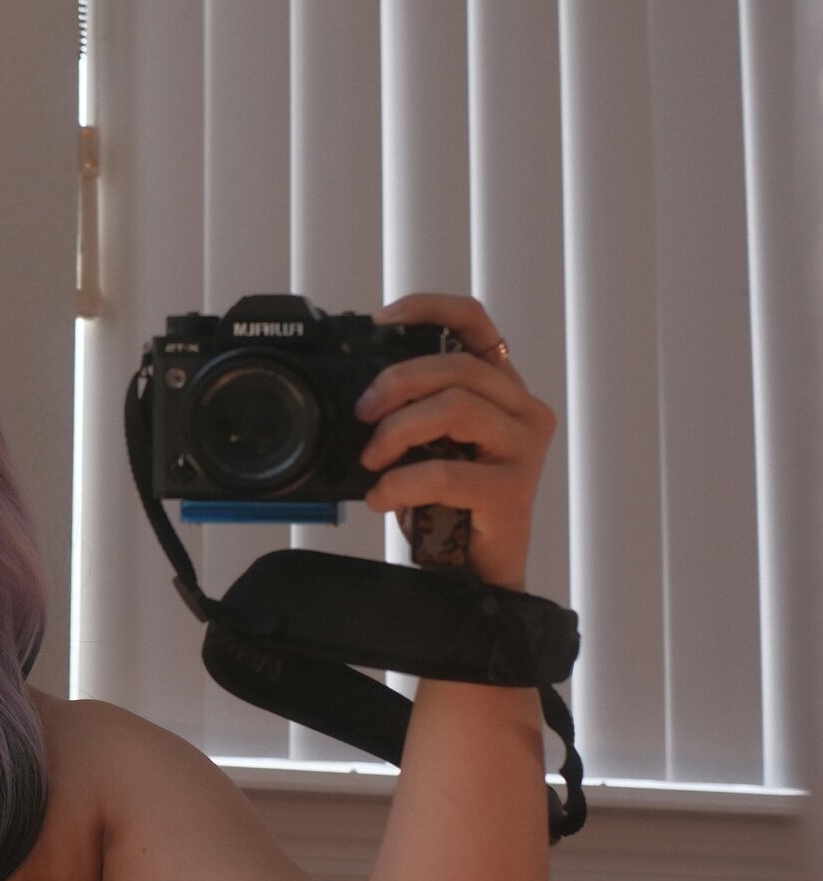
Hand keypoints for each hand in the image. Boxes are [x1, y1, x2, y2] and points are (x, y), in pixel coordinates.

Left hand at [353, 293, 556, 592]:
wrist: (474, 573)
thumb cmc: (448, 505)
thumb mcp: (425, 444)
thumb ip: (410, 410)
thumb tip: (356, 394)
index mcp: (499, 388)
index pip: (475, 323)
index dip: (429, 307)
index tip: (381, 320)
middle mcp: (522, 409)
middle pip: (458, 366)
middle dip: (397, 381)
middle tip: (362, 413)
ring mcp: (524, 449)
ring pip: (456, 407)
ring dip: (398, 429)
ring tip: (372, 459)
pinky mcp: (514, 490)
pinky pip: (447, 472)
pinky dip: (401, 482)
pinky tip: (381, 497)